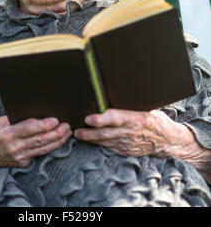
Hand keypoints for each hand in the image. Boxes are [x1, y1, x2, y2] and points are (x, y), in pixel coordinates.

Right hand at [0, 116, 71, 178]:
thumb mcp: (0, 122)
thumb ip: (16, 118)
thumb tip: (35, 111)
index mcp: (8, 133)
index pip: (30, 129)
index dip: (44, 125)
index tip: (55, 120)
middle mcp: (15, 147)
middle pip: (41, 140)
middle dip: (57, 133)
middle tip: (67, 126)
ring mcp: (20, 157)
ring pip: (44, 149)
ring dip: (58, 141)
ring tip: (67, 132)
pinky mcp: (23, 163)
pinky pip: (39, 153)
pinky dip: (50, 147)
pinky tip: (57, 140)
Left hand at [73, 108, 193, 158]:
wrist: (169, 141)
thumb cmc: (156, 119)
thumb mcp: (146, 108)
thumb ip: (130, 105)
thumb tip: (113, 93)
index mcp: (135, 118)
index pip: (114, 118)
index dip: (100, 119)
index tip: (88, 118)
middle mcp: (130, 133)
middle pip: (105, 133)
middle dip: (89, 133)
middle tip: (76, 130)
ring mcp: (128, 144)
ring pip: (105, 142)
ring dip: (91, 139)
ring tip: (79, 134)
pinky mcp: (126, 152)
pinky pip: (110, 148)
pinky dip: (99, 144)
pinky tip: (91, 140)